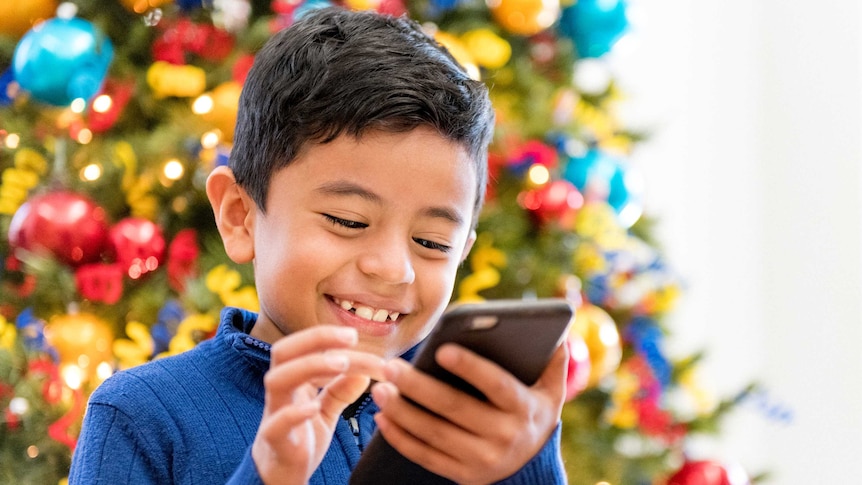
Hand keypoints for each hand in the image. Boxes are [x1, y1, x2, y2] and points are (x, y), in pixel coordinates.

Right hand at [252, 326, 384, 484]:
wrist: (280, 479)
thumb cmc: (301, 439)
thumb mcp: (326, 411)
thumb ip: (340, 391)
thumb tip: (363, 372)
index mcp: (292, 381)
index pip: (303, 347)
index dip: (326, 336)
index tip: (354, 335)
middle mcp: (281, 392)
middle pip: (283, 352)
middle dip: (315, 339)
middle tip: (350, 339)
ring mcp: (274, 415)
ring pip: (276, 380)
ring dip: (309, 366)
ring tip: (341, 364)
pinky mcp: (275, 442)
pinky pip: (276, 425)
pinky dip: (294, 413)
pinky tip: (315, 407)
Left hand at [370, 342, 567, 484]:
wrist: (532, 464)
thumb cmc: (532, 410)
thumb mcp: (551, 389)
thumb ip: (552, 359)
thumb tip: (556, 328)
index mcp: (523, 407)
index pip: (495, 384)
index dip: (470, 367)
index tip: (441, 349)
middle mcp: (503, 436)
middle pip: (454, 408)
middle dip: (418, 387)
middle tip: (391, 366)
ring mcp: (481, 459)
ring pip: (435, 434)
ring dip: (403, 412)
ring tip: (380, 389)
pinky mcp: (462, 475)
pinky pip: (426, 457)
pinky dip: (401, 439)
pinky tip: (383, 418)